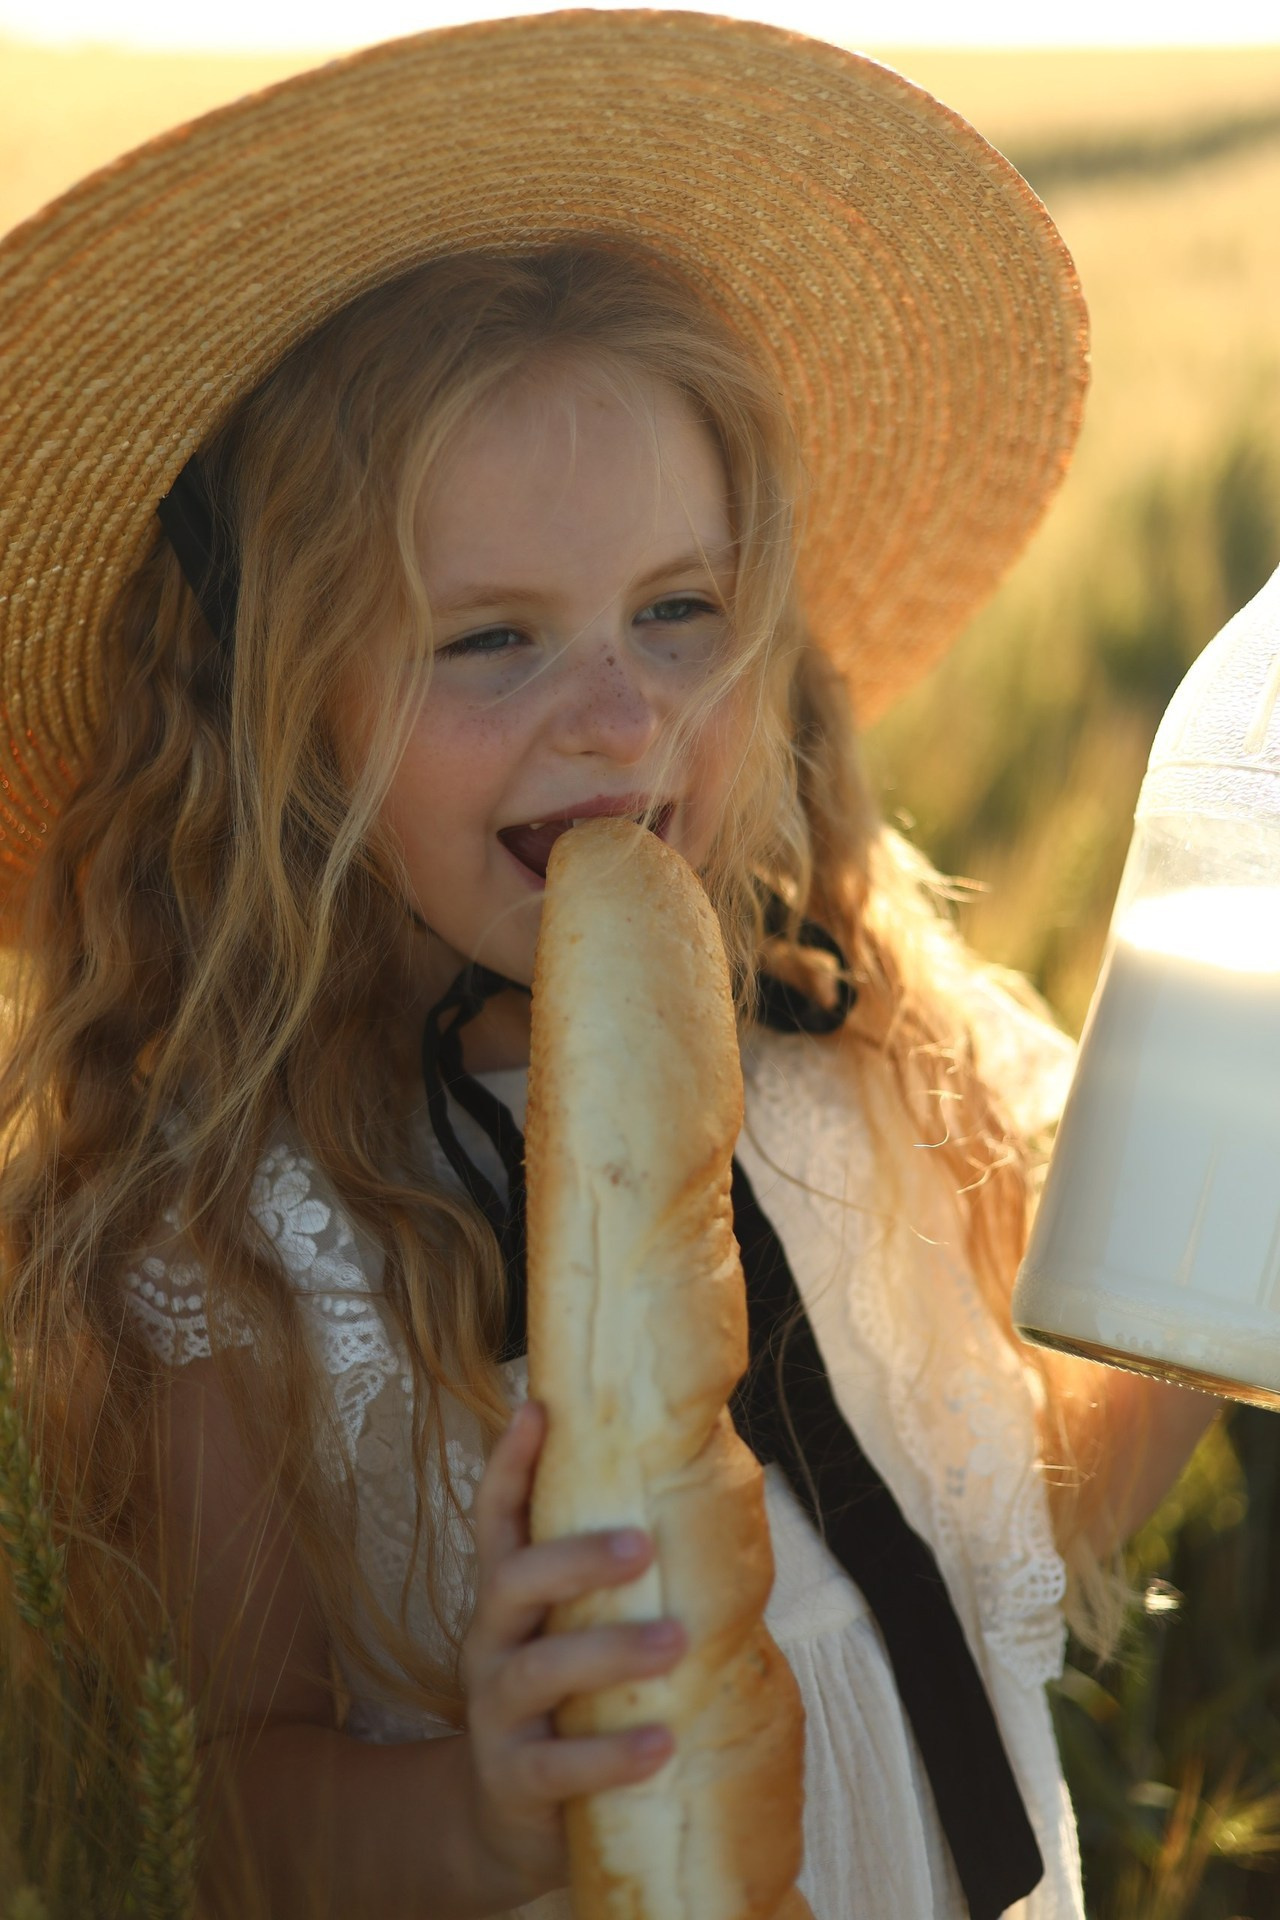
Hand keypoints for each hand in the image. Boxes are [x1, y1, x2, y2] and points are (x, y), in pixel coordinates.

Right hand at [462, 1398, 685, 1906]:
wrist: (508, 1821)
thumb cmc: (569, 1700)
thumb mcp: (577, 1631)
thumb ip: (622, 1583)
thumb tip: (716, 1499)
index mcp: (509, 1596)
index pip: (499, 1516)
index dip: (510, 1462)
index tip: (537, 1408)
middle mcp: (491, 1641)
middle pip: (513, 1580)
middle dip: (576, 1557)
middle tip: (643, 1546)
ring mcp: (495, 1711)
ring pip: (538, 1669)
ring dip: (608, 1651)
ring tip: (675, 1643)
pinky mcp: (513, 1779)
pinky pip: (555, 1764)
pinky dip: (608, 1754)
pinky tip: (658, 1743)